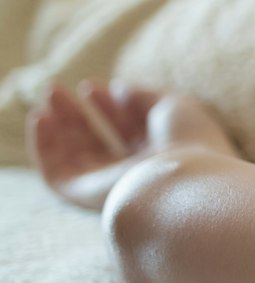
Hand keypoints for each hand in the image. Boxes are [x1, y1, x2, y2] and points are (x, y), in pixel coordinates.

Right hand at [28, 80, 238, 210]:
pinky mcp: (88, 197)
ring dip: (58, 125)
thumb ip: (144, 96)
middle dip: (78, 114)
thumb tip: (120, 87)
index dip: (110, 107)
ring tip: (49, 93)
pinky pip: (58, 173)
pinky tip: (39, 117)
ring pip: (76, 156)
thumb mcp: (174, 107)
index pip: (130, 131)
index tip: (92, 85)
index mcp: (163, 157)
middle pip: (99, 144)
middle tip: (56, 88)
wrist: (183, 181)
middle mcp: (136, 175)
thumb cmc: (188, 142)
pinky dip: (44, 147)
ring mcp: (112, 187)